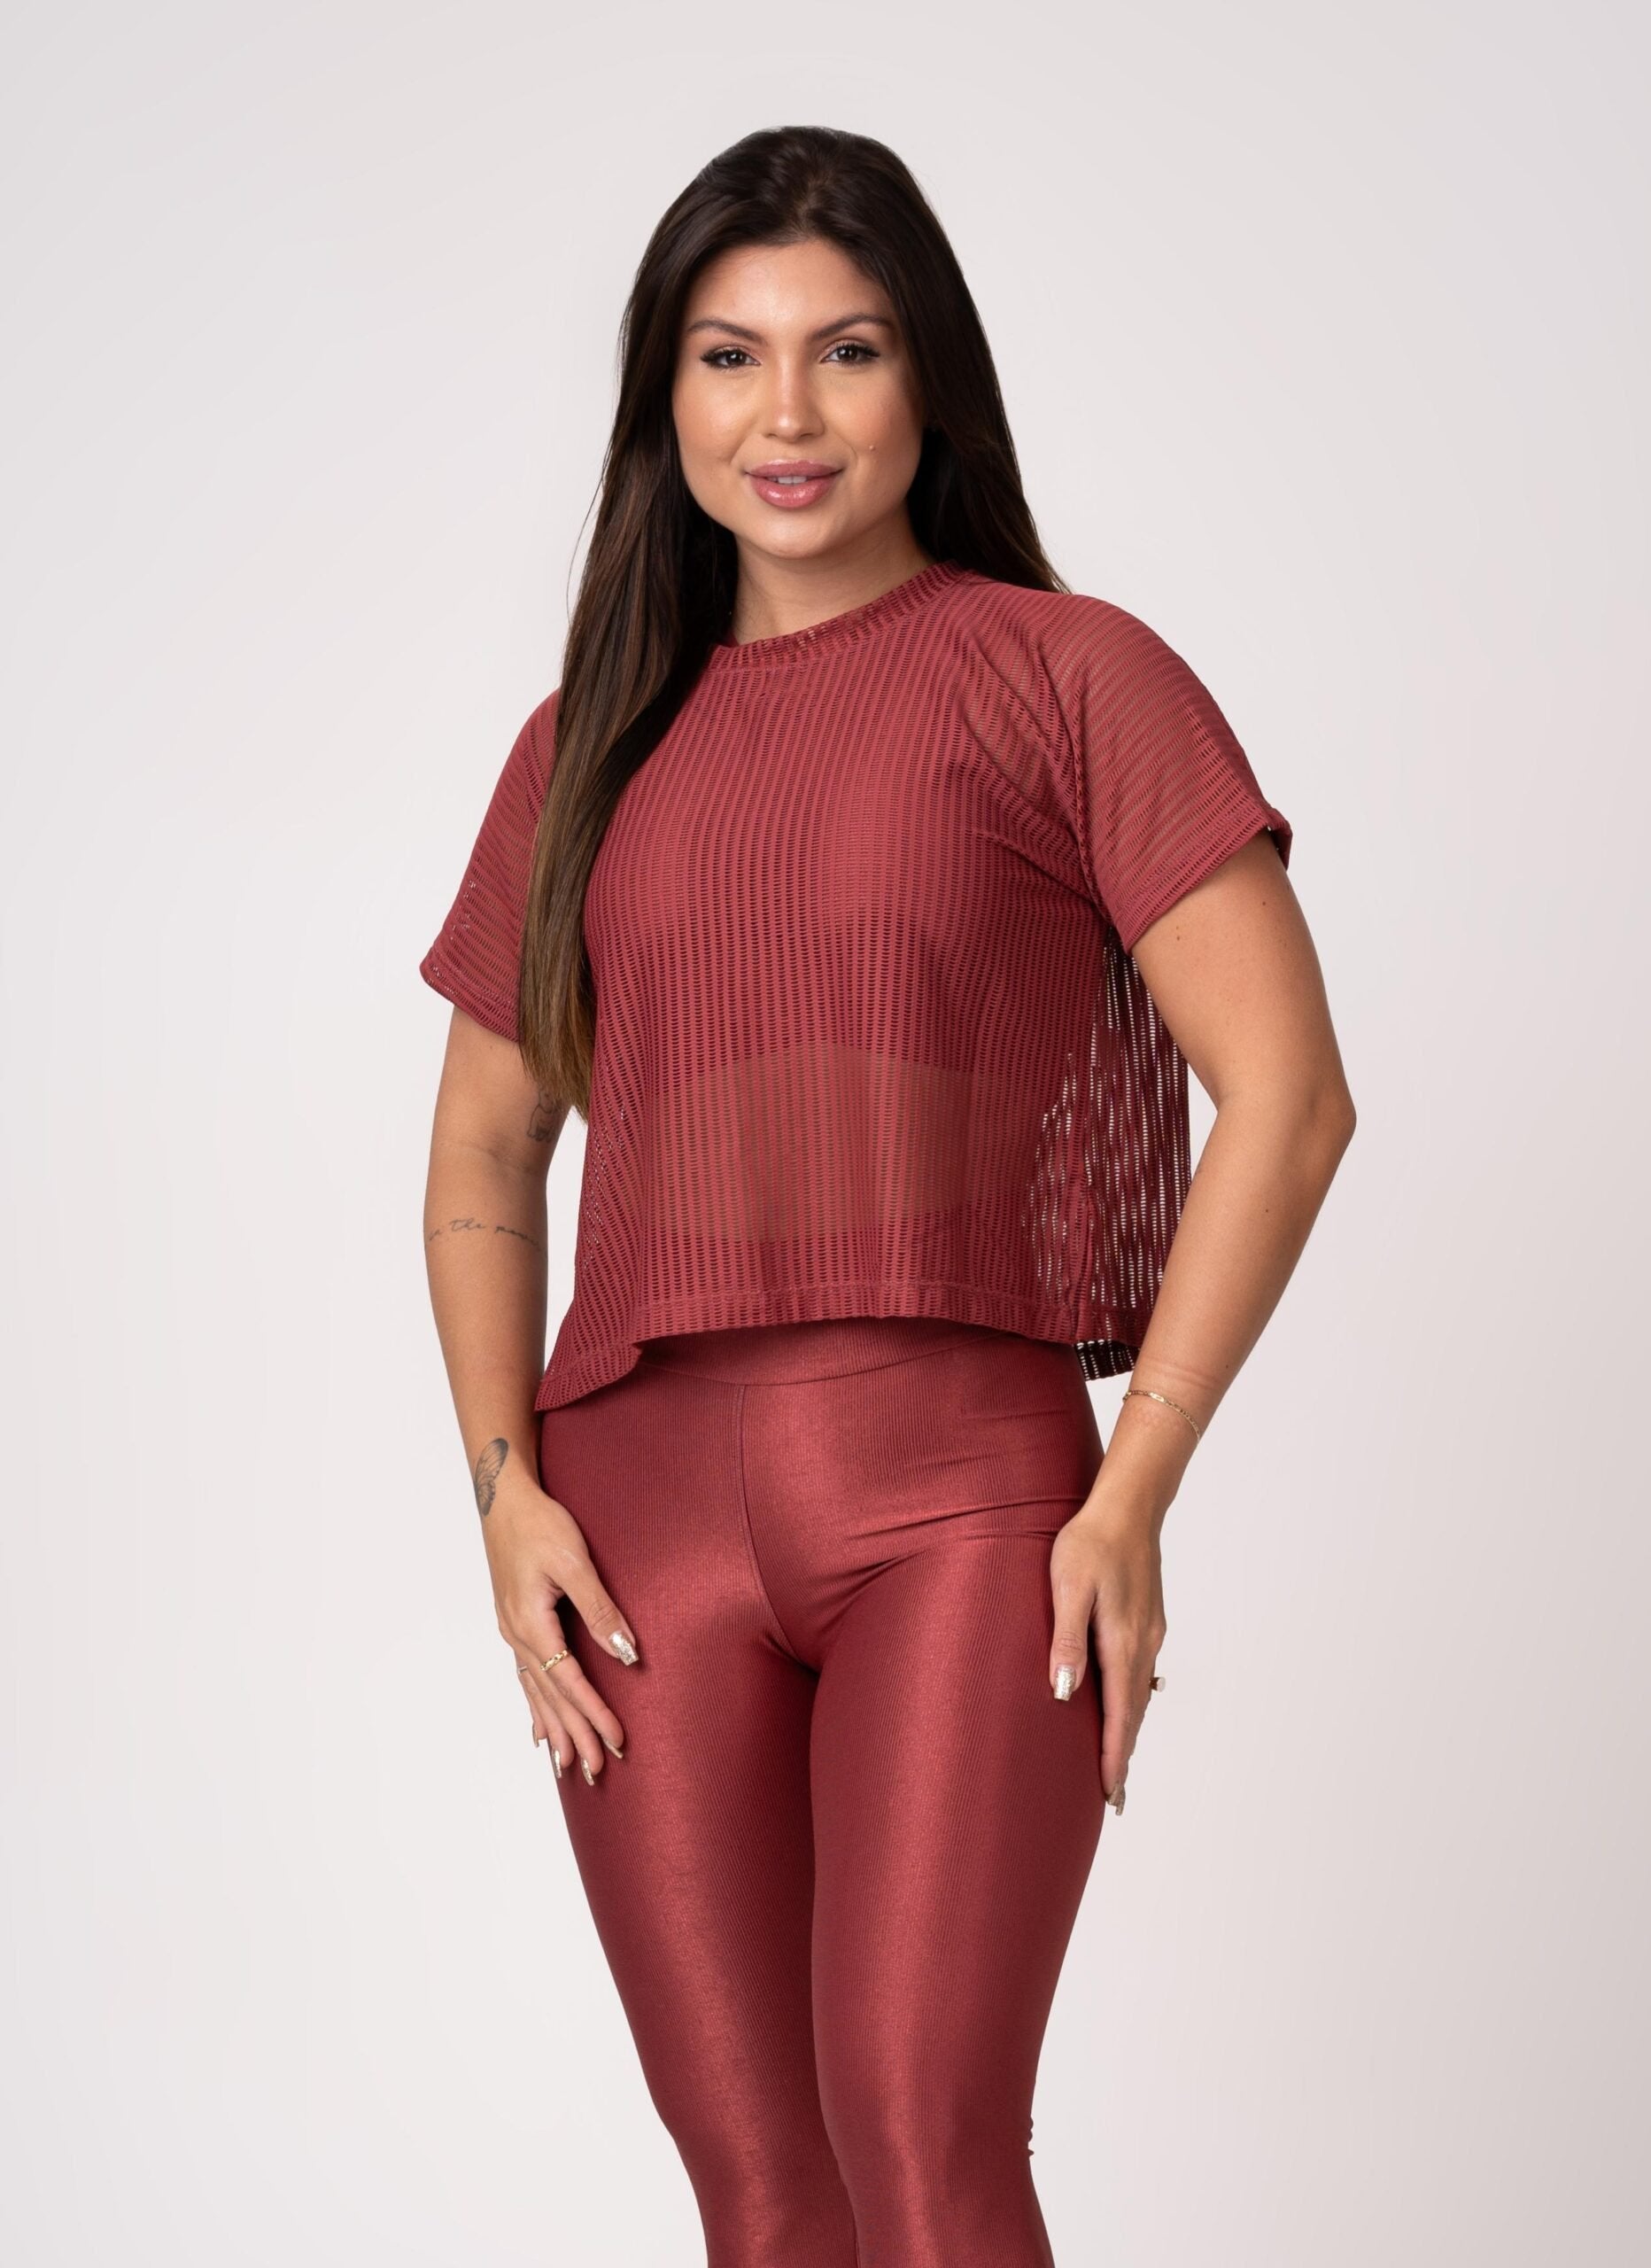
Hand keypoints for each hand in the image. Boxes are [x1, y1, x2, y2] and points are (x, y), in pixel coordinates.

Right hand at [482, 1475, 639, 1784]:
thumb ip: (600, 1611)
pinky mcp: (515, 1622)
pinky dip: (535, 1706)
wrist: (503, 1499)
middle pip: (550, 1697)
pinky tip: (537, 1729)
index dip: (594, 1714)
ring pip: (536, 1692)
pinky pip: (526, 1677)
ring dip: (554, 1729)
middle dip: (575, 1735)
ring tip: (568, 1765)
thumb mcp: (575, 1563)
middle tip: (598, 1771)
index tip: (616, 1741)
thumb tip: (626, 1654)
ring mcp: (512, 1630)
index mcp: (531, 1624)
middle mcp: (517, 1635)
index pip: (570, 1683)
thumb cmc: (541, 1524)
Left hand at [1047, 1503, 1166, 1809]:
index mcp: (1121, 1644)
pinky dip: (1135, 1700)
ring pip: (1140, 1695)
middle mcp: (1141, 1645)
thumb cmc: (1088, 1544)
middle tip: (1117, 1799)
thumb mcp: (1068, 1588)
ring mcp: (1149, 1632)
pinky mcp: (1148, 1620)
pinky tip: (1132, 1704)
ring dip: (1131, 1730)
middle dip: (1125, 1756)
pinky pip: (1142, 1672)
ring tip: (1121, 1762)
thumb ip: (1067, 1639)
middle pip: (1135, 1714)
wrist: (1127, 1508)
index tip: (1111, 1794)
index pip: (1120, 1716)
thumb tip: (1065, 1692)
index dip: (1115, 1757)